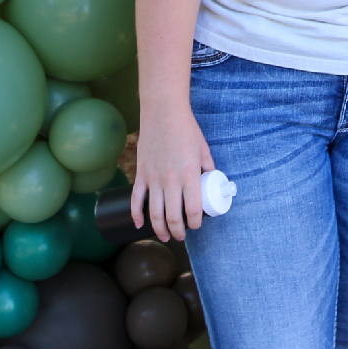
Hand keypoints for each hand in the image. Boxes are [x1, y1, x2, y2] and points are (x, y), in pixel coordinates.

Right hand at [130, 103, 212, 242]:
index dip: (195, 223)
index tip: (197, 225)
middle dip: (178, 232)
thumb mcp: (204, 149)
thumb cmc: (186, 129)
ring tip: (165, 236)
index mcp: (190, 175)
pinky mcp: (141, 173)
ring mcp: (153, 178)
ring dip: (159, 229)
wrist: (163, 112)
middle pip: (172, 217)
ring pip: (154, 213)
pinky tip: (140, 224)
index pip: (193, 210)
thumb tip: (211, 181)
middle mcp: (171, 180)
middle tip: (181, 236)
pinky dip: (136, 215)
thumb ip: (208, 167)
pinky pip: (136, 199)